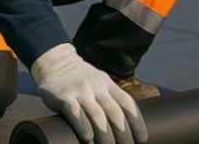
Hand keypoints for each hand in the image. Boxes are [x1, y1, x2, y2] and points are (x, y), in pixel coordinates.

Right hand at [31, 43, 148, 143]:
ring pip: (97, 115)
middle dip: (123, 134)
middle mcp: (97, 86)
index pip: (127, 104)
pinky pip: (76, 113)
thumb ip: (109, 98)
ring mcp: (81, 90)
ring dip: (105, 135)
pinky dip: (83, 126)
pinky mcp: (64, 96)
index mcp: (108, 84)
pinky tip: (88, 139)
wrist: (55, 62)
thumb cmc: (80, 80)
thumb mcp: (99, 82)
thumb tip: (124, 126)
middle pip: (114, 113)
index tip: (142, 139)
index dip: (137, 123)